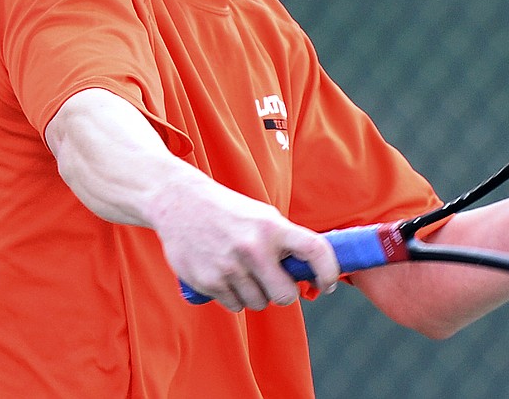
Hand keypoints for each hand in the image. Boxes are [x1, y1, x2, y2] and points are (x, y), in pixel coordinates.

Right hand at [147, 178, 339, 312]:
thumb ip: (285, 241)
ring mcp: (229, 267)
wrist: (179, 203)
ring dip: (256, 294)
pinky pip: (234, 305)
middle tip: (276, 282)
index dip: (329, 271)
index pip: (315, 250)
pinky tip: (225, 275)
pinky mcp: (208, 282)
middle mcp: (253, 248)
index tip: (328, 283)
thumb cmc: (229, 211)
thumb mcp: (262, 216)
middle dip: (283, 293)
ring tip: (244, 271)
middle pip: (285, 296)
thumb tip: (310, 271)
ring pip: (258, 303)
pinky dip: (234, 297)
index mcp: (272, 227)